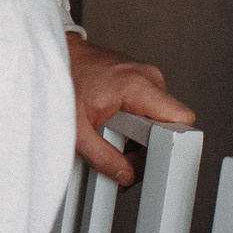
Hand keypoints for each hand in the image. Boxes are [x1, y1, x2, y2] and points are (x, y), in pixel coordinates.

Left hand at [68, 34, 196, 186]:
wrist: (50, 57)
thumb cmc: (60, 80)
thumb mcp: (76, 129)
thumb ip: (102, 157)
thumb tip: (124, 175)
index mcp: (138, 85)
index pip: (182, 120)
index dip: (168, 145)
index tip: (150, 158)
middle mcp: (147, 76)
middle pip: (168, 124)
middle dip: (146, 146)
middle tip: (118, 150)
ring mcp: (143, 75)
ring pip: (156, 117)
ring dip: (137, 134)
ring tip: (108, 131)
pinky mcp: (136, 77)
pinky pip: (146, 107)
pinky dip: (132, 120)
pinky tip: (109, 121)